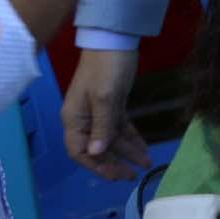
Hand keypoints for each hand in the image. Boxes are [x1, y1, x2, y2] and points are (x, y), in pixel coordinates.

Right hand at [62, 46, 148, 178]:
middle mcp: (84, 119)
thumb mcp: (105, 98)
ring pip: (112, 139)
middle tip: (132, 176)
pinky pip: (120, 127)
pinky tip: (144, 149)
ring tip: (145, 164)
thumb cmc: (105, 69)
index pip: (79, 151)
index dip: (96, 165)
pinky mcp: (112, 105)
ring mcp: (97, 112)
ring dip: (127, 152)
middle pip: (97, 148)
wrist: (114, 42)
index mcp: (74, 119)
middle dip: (114, 163)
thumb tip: (97, 152)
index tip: (115, 175)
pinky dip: (131, 138)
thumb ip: (102, 126)